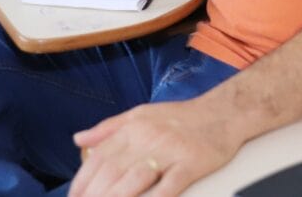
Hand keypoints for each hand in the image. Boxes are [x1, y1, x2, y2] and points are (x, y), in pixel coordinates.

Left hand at [69, 100, 240, 196]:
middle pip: (113, 170)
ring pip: (135, 179)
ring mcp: (169, 151)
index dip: (83, 181)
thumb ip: (108, 128)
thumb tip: (79, 139)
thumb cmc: (180, 116)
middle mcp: (148, 137)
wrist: (222, 112)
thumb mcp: (140, 114)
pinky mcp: (190, 164)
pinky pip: (169, 186)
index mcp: (134, 127)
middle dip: (94, 194)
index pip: (100, 156)